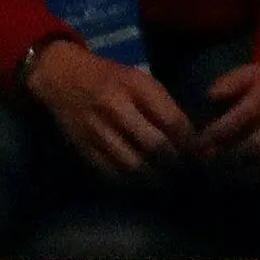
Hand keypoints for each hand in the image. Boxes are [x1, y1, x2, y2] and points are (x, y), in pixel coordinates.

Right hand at [24, 40, 192, 181]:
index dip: (189, 141)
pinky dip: (130, 181)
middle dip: (175, 162)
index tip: (198, 152)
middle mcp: (116, 109)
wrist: (62, 79)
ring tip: (166, 181)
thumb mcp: (139, 79)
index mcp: (135, 87)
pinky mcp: (83, 148)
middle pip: (155, 145)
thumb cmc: (108, 78)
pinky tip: (140, 182)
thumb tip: (187, 135)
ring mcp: (97, 131)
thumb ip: (161, 104)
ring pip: (133, 164)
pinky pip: (111, 172)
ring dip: (154, 177)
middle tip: (185, 170)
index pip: (172, 120)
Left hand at [197, 59, 259, 178]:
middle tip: (207, 162)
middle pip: (255, 145)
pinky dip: (258, 180)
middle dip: (226, 157)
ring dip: (240, 173)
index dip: (217, 133)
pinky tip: (242, 175)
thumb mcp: (248, 74)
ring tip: (221, 171)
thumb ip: (227, 84)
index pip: (243, 116)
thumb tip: (210, 97)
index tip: (199, 143)